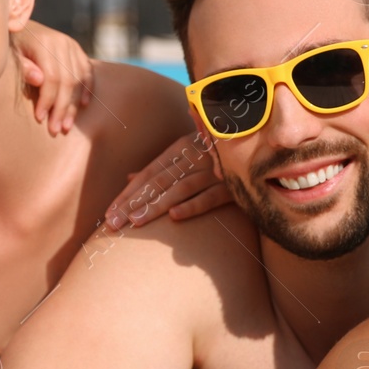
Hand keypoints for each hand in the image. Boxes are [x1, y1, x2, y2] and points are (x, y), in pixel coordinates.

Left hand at [15, 22, 93, 134]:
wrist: (14, 26)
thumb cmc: (7, 46)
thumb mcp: (7, 54)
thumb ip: (22, 66)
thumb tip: (39, 79)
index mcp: (43, 42)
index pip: (51, 77)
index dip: (47, 100)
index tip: (40, 119)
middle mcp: (61, 42)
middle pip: (67, 81)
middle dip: (62, 108)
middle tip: (55, 129)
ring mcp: (71, 45)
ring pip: (78, 79)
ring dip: (74, 105)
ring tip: (67, 125)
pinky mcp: (76, 49)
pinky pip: (87, 71)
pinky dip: (87, 88)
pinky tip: (84, 106)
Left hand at [104, 131, 230, 229]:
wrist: (259, 145)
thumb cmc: (215, 155)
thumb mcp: (186, 154)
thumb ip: (159, 168)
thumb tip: (129, 177)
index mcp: (180, 148)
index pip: (148, 174)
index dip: (128, 193)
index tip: (109, 212)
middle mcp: (194, 158)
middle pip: (158, 182)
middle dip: (133, 203)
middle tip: (113, 223)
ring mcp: (213, 171)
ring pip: (179, 189)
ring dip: (156, 206)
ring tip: (136, 222)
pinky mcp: (232, 186)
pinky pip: (210, 197)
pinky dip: (192, 205)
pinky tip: (174, 217)